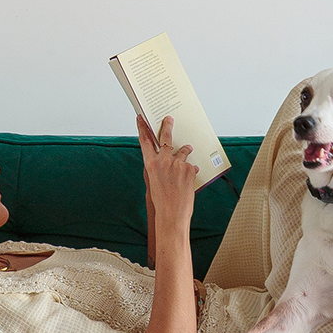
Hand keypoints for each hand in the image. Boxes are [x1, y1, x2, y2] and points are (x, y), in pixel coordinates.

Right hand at [138, 113, 198, 235]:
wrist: (172, 213)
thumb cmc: (161, 201)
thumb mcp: (153, 181)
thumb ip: (157, 167)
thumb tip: (165, 156)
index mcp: (150, 164)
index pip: (145, 141)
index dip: (142, 128)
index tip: (141, 119)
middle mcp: (163, 161)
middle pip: (165, 137)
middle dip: (167, 126)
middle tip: (169, 119)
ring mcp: (177, 163)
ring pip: (183, 150)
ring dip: (185, 150)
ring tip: (188, 149)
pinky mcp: (189, 168)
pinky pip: (191, 165)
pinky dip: (191, 170)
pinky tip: (188, 180)